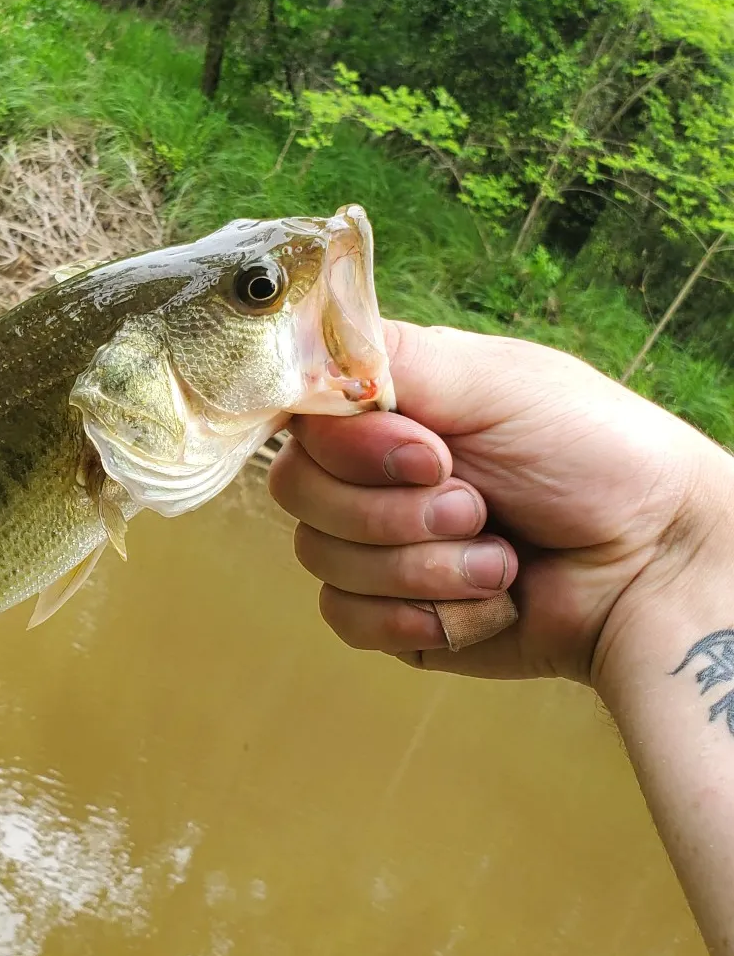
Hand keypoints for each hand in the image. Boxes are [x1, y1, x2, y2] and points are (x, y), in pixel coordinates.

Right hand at [267, 320, 733, 683]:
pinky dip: (417, 616)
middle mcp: (371, 471)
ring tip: (501, 560)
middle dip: (393, 512)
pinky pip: (347, 617)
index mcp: (388, 406)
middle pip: (299, 490)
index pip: (301, 416)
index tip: (429, 454)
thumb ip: (390, 355)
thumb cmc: (596, 457)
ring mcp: (376, 546)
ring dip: (423, 567)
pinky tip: (481, 605)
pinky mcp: (392, 614)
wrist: (656, 569)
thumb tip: (298, 338)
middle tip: (478, 508)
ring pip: (322, 558)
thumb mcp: (495, 381)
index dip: (352, 446)